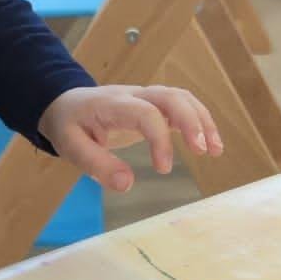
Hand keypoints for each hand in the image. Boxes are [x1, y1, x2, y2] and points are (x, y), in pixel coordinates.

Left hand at [39, 84, 222, 193]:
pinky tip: (209, 144)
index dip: (160, 139)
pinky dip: (198, 121)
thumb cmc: (69, 126)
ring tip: (215, 150)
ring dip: (201, 120)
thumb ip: (97, 165)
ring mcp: (145, 97)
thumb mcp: (70, 147)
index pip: (146, 113)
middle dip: (192, 121)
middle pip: (171, 97)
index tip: (164, 170)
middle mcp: (133, 95)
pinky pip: (181, 105)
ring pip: (181, 98)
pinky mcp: (153, 105)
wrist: (65, 104)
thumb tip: (127, 184)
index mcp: (112, 104)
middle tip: (204, 150)